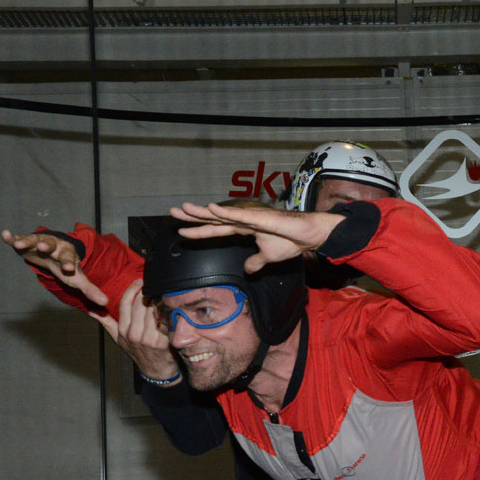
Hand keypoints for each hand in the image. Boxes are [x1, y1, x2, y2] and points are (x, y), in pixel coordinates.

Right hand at [1, 229, 108, 306]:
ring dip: (27, 241)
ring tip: (18, 244)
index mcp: (67, 254)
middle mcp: (54, 246)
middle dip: (47, 246)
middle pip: (51, 245)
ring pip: (33, 240)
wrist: (55, 250)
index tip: (69, 269)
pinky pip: (19, 238)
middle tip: (42, 247)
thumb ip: (89, 289)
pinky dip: (12, 237)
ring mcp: (39, 242)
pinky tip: (5, 234)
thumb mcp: (77, 278)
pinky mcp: (26, 242)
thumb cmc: (66, 265)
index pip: (70, 258)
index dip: (69, 263)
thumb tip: (105, 303)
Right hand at [94, 279, 179, 380]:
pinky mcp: (162, 342)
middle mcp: (134, 334)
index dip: (132, 290)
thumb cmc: (137, 351)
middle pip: (140, 305)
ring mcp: (148, 338)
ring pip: (152, 310)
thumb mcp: (118, 338)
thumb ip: (106, 322)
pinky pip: (165, 321)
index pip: (125, 303)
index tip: (139, 281)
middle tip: (153, 284)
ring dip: (158, 299)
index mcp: (122, 330)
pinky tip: (169, 304)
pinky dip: (167, 311)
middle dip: (147, 292)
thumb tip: (91, 309)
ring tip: (161, 291)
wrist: (155, 369)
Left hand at [171, 202, 344, 273]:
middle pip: (212, 218)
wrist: (307, 236)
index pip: (216, 229)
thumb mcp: (267, 257)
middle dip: (192, 216)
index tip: (181, 231)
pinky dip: (225, 212)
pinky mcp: (260, 218)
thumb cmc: (290, 243)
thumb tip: (247, 271)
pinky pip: (239, 215)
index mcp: (243, 229)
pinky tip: (211, 209)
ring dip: (202, 212)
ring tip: (184, 208)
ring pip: (221, 214)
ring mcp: (250, 217)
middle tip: (172, 212)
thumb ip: (255, 262)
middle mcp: (243, 220)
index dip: (199, 230)